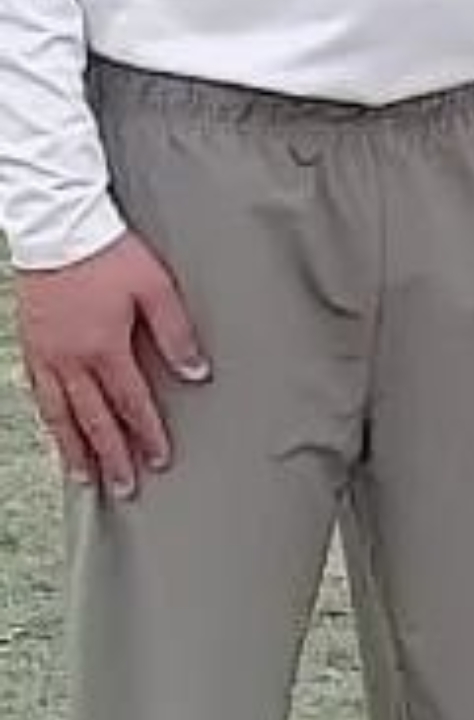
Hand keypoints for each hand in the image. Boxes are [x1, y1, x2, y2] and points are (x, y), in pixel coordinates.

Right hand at [15, 235, 208, 496]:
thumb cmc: (112, 256)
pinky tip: (57, 433)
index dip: (147, 434)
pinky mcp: (30, 347)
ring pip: (59, 416)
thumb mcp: (156, 289)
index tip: (160, 460)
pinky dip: (50, 422)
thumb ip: (177, 334)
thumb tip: (197, 373)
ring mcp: (45, 356)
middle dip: (110, 457)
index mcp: (104, 348)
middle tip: (123, 489)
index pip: (130, 403)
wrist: (59, 230)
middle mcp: (70, 361)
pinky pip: (39, 396)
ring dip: (74, 449)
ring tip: (85, 478)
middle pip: (93, 420)